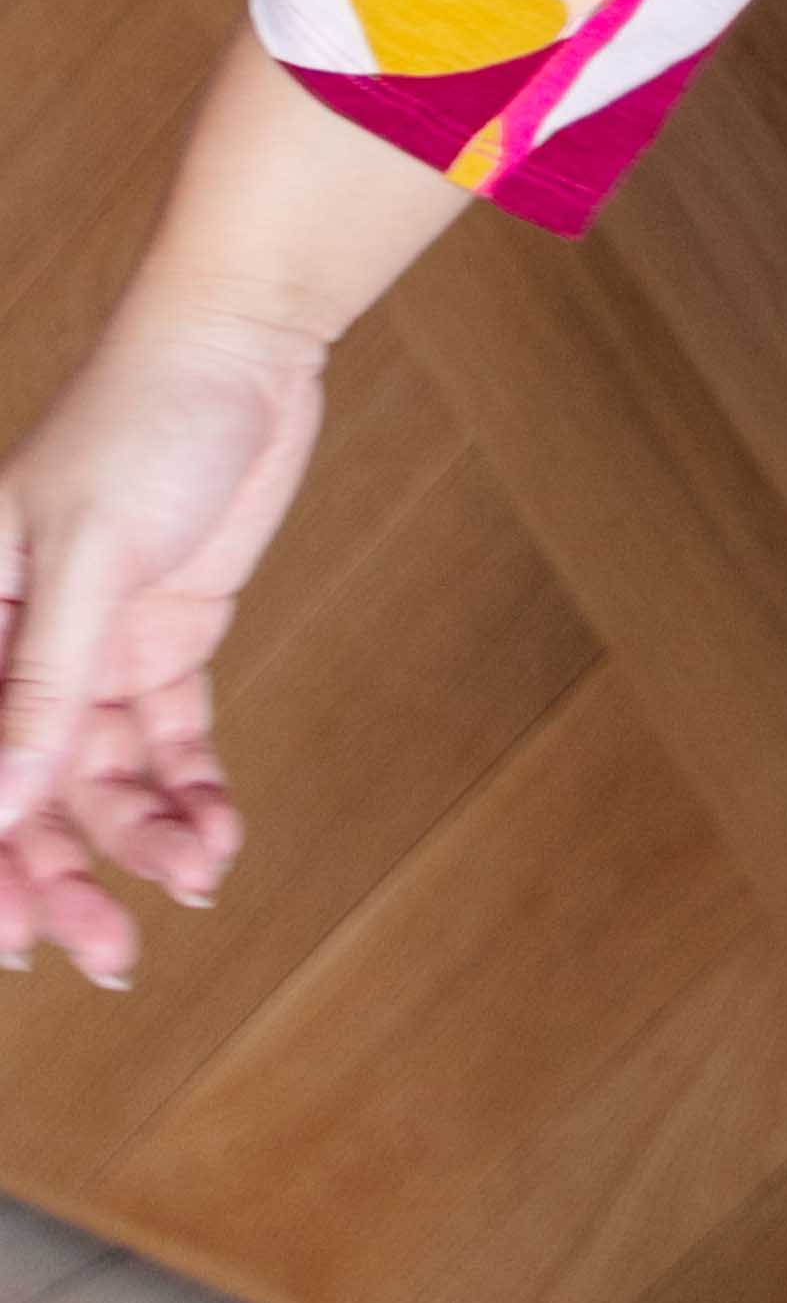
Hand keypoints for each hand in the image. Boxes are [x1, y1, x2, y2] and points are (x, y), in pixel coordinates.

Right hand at [0, 307, 327, 986]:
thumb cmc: (144, 419)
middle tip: (111, 957)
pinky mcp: (167, 639)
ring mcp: (93, 648)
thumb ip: (41, 683)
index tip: (16, 945)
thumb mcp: (89, 551)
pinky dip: (192, 793)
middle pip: (25, 794)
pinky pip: (168, 743)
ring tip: (197, 877)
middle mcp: (19, 648)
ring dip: (142, 841)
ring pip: (100, 782)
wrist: (246, 345)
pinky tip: (218, 835)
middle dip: (62, 878)